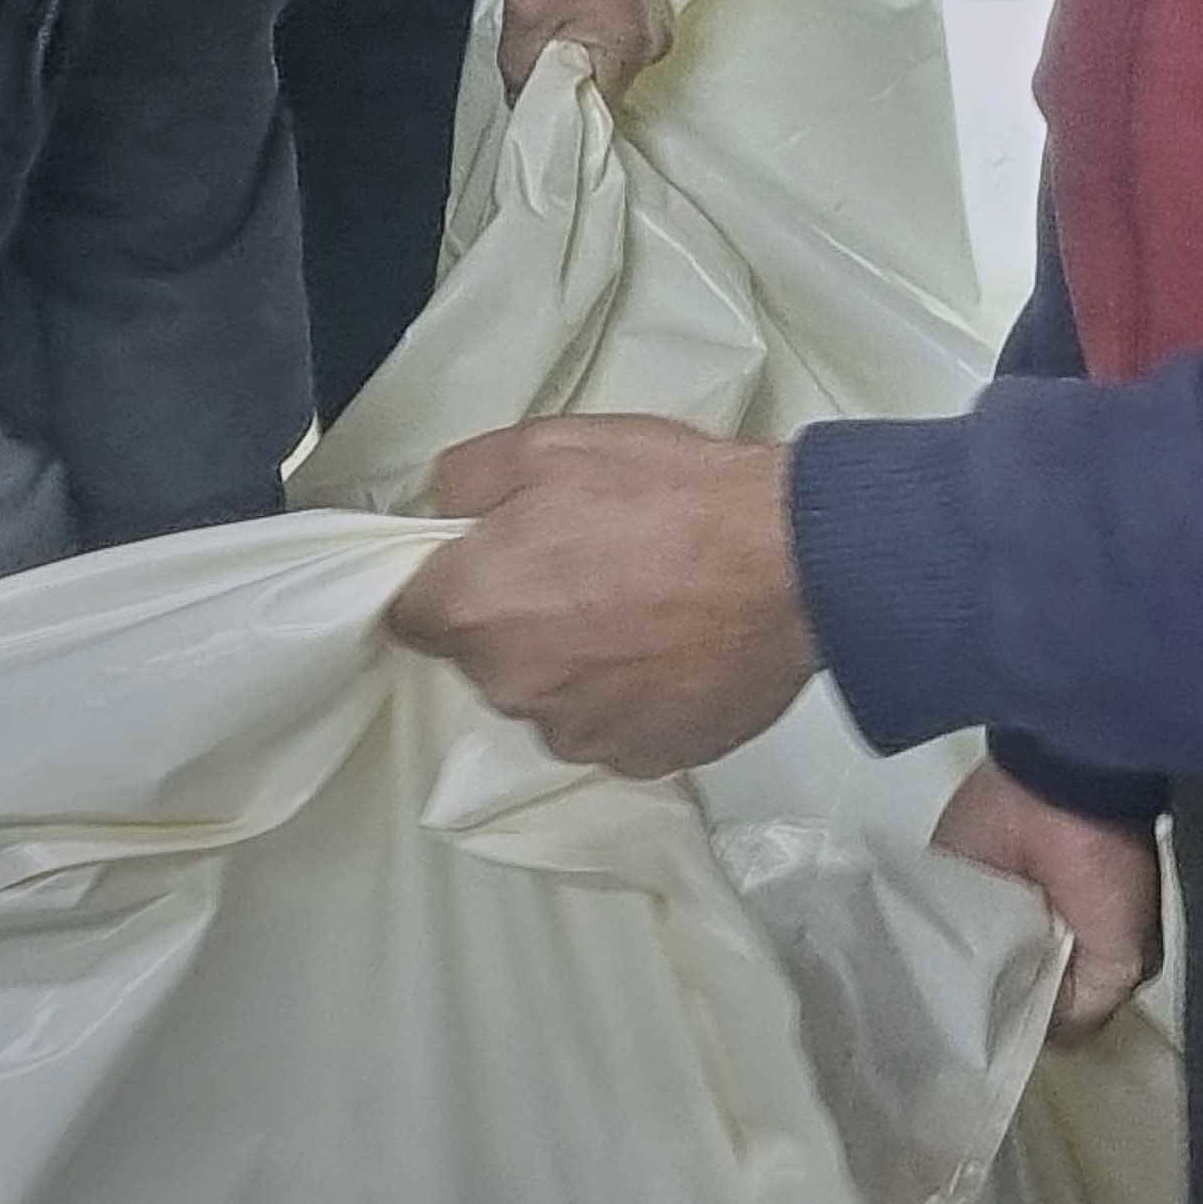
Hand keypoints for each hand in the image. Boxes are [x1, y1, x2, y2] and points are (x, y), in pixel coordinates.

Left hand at [388, 414, 816, 775]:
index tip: (487, 562)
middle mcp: (513, 687)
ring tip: (640, 610)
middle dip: (516, 621)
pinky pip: (613, 727)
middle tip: (584, 568)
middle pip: (484, 659)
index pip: (409, 616)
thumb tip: (439, 510)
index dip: (445, 584)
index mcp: (475, 608)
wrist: (793, 563)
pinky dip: (631, 698)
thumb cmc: (669, 494)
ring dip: (574, 665)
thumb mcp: (552, 444)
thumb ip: (466, 477)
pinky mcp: (643, 759)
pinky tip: (671, 650)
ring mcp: (580, 733)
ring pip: (550, 699)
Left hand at [497, 0, 673, 99]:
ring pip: (612, 57)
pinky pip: (619, 31)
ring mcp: (657, 17)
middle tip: (536, 57)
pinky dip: (594, 30)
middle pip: (607, 83)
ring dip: (581, 51)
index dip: (565, 109)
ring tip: (552, 27)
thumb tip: (524, 102)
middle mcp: (657, 41)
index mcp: (633, 51)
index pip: (599, 109)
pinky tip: (570, 9)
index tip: (536, 100)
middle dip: (571, 78)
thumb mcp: (526, 18)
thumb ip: (522, 72)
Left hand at [931, 761, 1161, 1037]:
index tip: (998, 1059)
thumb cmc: (1103, 869)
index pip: (1047, 1006)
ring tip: (923, 1023)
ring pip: (962, 966)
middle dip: (985, 1013)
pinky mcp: (944, 882)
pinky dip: (918, 953)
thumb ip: (1089, 1006)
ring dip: (948, 988)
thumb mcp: (1124, 955)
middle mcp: (1030, 931)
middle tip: (952, 1051)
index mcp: (1078, 948)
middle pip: (1001, 990)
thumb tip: (1048, 1040)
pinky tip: (904, 984)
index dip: (1029, 1029)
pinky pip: (928, 929)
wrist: (1061, 784)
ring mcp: (984, 908)